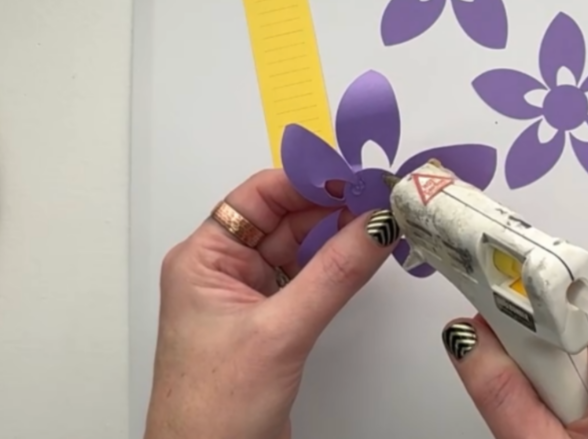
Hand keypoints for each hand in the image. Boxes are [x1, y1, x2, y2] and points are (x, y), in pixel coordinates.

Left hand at [144, 169, 401, 438]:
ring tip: (383, 219)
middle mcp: (226, 271)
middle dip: (334, 204)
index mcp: (204, 258)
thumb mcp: (279, 332)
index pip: (260, 195)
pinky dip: (341, 266)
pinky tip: (367, 255)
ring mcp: (252, 297)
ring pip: (303, 247)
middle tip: (383, 197)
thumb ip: (334, 275)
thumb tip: (373, 225)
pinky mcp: (276, 323)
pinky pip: (312, 278)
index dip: (309, 179)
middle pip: (287, 217)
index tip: (357, 175)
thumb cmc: (211, 413)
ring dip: (341, 234)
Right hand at [441, 291, 587, 438]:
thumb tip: (467, 339)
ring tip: (562, 428)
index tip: (481, 277)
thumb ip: (501, 389)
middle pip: (583, 319)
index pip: (568, 293)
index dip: (521, 291)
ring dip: (567, 373)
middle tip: (527, 392)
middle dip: (544, 346)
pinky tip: (584, 431)